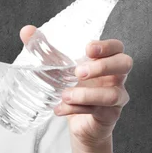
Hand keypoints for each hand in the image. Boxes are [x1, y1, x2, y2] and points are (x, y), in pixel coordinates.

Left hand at [19, 25, 132, 149]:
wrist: (78, 121)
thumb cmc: (73, 87)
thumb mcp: (58, 68)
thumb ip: (44, 50)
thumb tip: (26, 30)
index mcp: (106, 60)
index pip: (117, 47)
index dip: (107, 46)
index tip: (88, 49)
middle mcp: (116, 77)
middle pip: (125, 64)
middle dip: (102, 66)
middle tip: (78, 72)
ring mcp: (116, 97)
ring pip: (113, 93)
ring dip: (87, 94)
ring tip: (64, 95)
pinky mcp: (109, 115)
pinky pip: (98, 111)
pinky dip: (76, 110)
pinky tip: (59, 109)